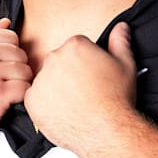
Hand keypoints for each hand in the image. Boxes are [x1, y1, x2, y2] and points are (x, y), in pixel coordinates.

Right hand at [0, 18, 32, 148]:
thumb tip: (7, 21)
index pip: (11, 36)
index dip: (10, 53)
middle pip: (20, 53)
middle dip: (16, 69)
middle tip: (2, 82)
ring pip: (25, 70)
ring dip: (20, 83)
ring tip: (3, 91)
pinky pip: (25, 88)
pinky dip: (20, 97)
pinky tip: (5, 101)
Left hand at [24, 22, 137, 152]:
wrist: (108, 130)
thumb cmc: (116, 99)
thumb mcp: (125, 64)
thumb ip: (120, 41)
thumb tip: (120, 27)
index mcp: (75, 46)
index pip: (74, 47)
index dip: (84, 61)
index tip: (90, 74)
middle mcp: (54, 59)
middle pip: (58, 61)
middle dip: (68, 73)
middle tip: (83, 90)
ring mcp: (41, 80)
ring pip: (45, 79)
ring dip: (55, 88)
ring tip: (74, 102)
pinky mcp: (32, 100)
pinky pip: (35, 98)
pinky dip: (45, 104)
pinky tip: (63, 110)